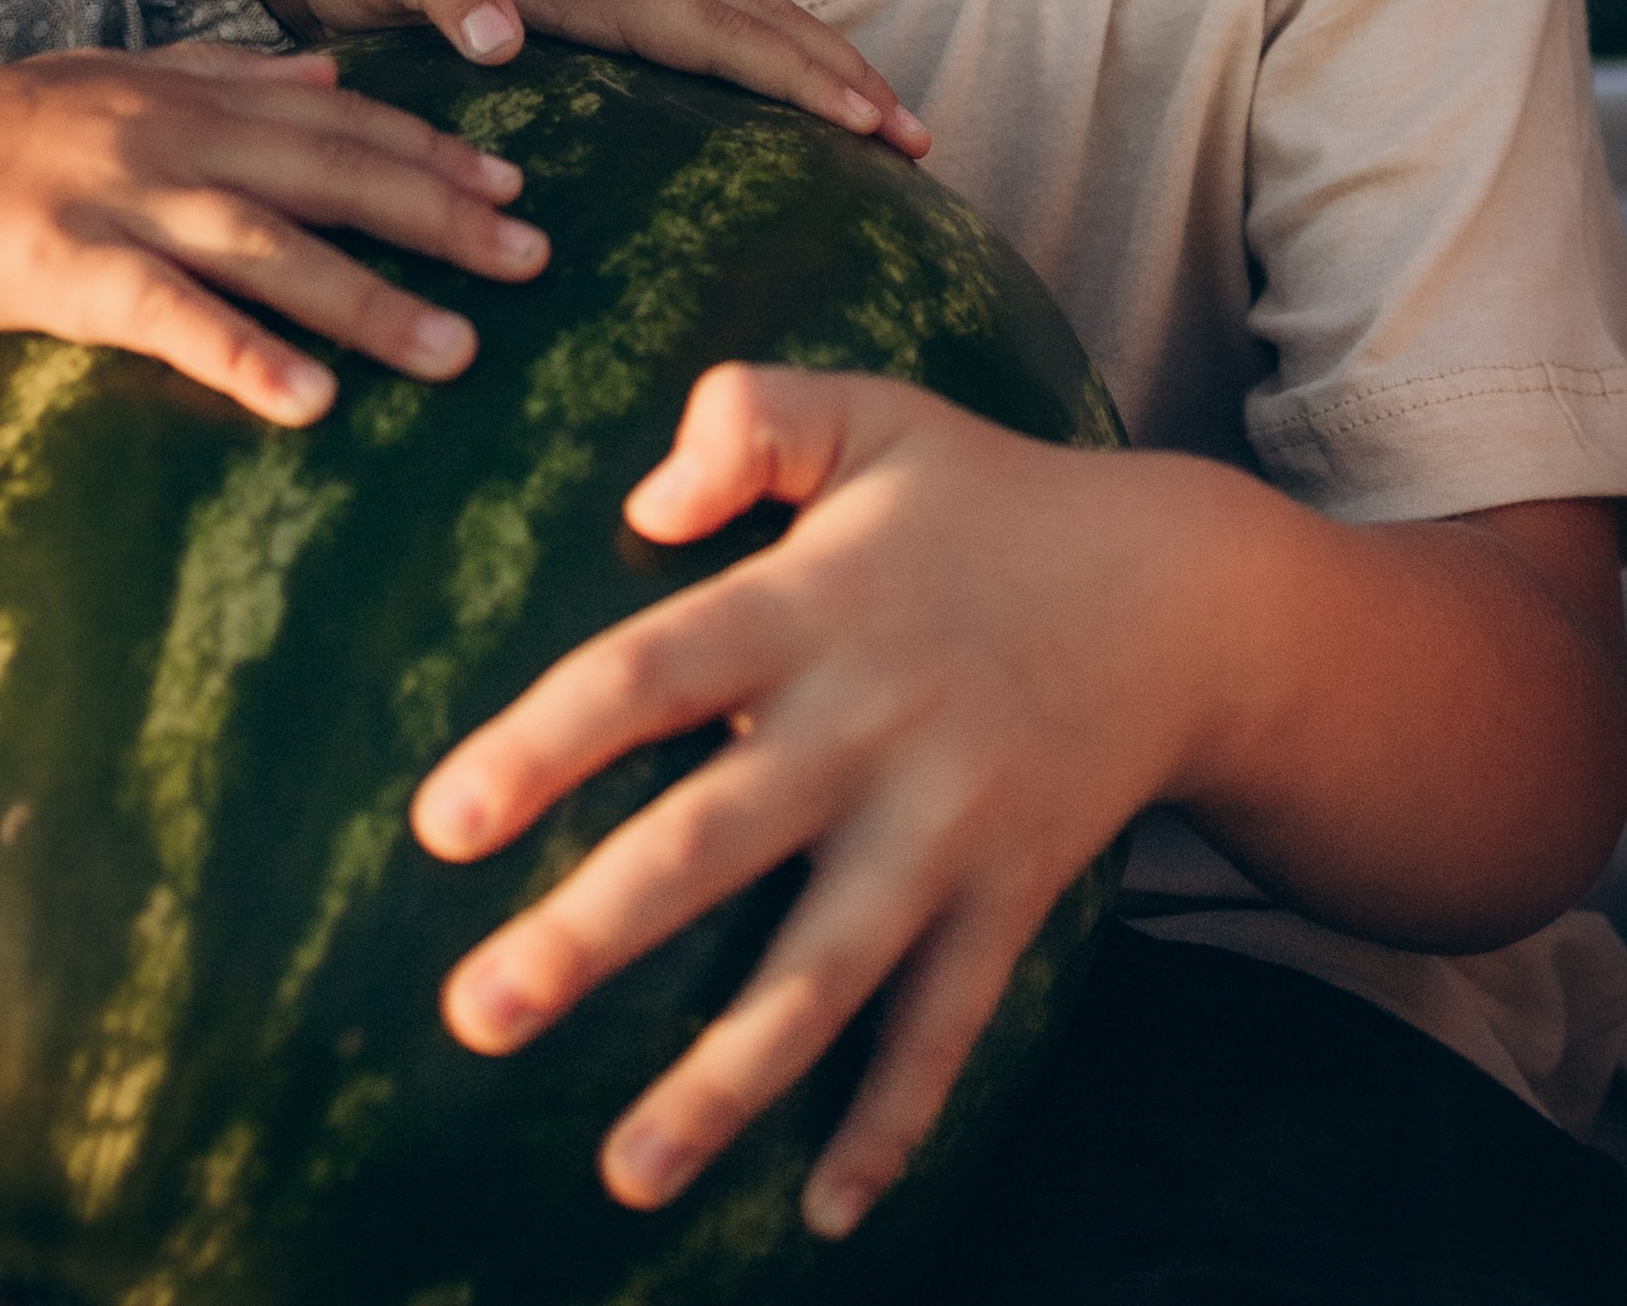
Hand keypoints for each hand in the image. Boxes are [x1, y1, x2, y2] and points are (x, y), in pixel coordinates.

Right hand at [0, 46, 549, 416]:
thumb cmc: (3, 132)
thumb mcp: (122, 78)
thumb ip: (231, 73)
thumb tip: (332, 73)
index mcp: (193, 94)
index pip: (340, 120)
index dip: (431, 150)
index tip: (517, 183)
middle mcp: (173, 138)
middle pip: (332, 175)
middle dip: (441, 216)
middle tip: (536, 257)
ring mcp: (120, 203)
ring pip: (269, 248)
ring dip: (370, 301)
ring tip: (457, 353)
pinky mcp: (64, 273)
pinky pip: (169, 319)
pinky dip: (244, 357)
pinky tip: (310, 403)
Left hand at [236, 0, 926, 155]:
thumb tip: (504, 33)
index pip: (719, 33)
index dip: (798, 74)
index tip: (871, 121)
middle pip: (761, 22)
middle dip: (846, 74)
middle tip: (924, 142)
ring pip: (748, 23)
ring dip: (825, 68)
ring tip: (894, 129)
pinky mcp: (602, 4)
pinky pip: (712, 34)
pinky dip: (774, 63)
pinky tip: (793, 111)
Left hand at [410, 370, 1206, 1241]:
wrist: (1187, 598)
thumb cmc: (991, 499)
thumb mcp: (876, 413)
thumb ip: (751, 415)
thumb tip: (644, 499)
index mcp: (813, 606)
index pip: (650, 673)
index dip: (543, 744)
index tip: (440, 824)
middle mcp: (870, 729)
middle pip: (711, 844)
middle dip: (589, 936)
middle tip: (474, 1014)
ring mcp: (945, 830)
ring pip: (821, 976)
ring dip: (723, 1082)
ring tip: (624, 1173)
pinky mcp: (1009, 900)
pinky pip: (946, 1030)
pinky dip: (892, 1124)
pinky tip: (823, 1213)